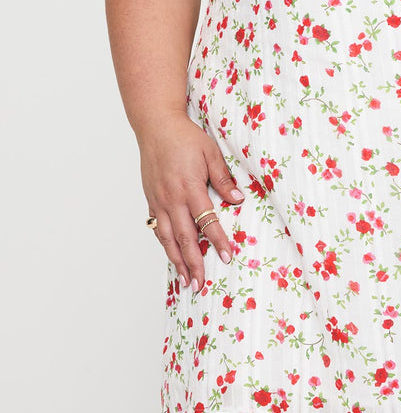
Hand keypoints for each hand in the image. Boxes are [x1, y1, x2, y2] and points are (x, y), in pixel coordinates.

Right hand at [140, 114, 244, 289]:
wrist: (156, 126)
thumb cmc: (185, 137)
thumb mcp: (210, 152)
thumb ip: (222, 178)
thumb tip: (238, 199)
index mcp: (190, 187)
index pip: (207, 221)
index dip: (218, 241)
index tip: (226, 257)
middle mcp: (172, 198)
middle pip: (185, 238)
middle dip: (194, 263)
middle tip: (201, 285)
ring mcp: (159, 201)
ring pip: (168, 239)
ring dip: (177, 261)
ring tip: (186, 281)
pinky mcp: (151, 199)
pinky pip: (158, 228)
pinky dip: (165, 246)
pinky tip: (172, 256)